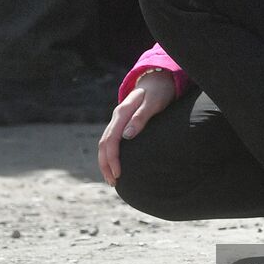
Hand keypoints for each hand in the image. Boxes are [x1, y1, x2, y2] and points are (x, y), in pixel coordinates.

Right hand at [97, 70, 175, 185]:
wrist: (158, 80)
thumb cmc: (159, 92)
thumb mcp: (154, 103)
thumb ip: (141, 117)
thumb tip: (127, 136)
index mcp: (122, 113)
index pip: (111, 140)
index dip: (112, 158)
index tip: (118, 174)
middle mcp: (117, 117)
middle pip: (104, 144)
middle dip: (106, 165)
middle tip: (113, 183)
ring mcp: (118, 120)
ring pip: (104, 144)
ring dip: (105, 162)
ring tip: (112, 180)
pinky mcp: (122, 124)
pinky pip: (111, 142)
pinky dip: (109, 155)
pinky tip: (114, 166)